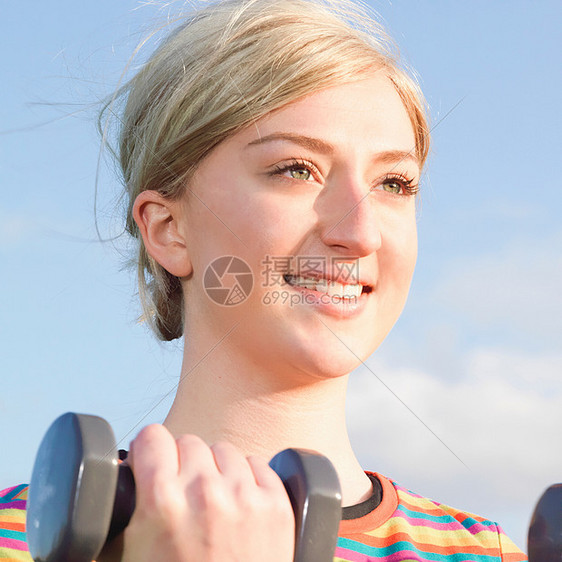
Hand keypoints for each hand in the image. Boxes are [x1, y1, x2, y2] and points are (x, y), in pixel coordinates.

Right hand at [99, 424, 294, 561]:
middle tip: (181, 493)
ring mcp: (245, 496)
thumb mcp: (127, 557)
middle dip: (181, 464)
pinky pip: (257, 464)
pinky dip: (247, 480)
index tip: (151, 462)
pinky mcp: (276, 505)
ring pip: (224, 450)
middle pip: (189, 442)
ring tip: (211, 503)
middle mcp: (205, 490)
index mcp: (162, 501)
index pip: (152, 436)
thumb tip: (106, 490)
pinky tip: (239, 505)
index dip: (148, 451)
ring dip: (215, 470)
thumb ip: (115, 518)